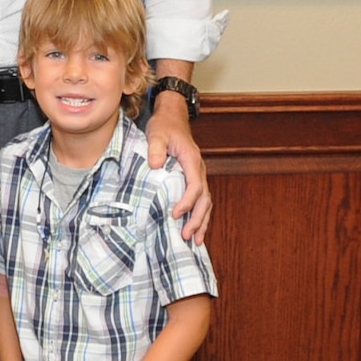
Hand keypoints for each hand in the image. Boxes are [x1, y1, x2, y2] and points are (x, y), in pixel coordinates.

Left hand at [145, 96, 210, 241]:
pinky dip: (198, 215)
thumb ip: (156, 148)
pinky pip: (200, 200)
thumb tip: (155, 164)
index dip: (187, 201)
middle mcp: (198, 169)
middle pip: (204, 199)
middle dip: (197, 219)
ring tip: (194, 241)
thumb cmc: (164, 126)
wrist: (172, 118)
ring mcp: (197, 175)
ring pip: (206, 202)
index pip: (195, 185)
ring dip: (201, 222)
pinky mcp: (192, 179)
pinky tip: (192, 229)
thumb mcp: (156, 133)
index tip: (174, 214)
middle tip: (186, 236)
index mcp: (192, 160)